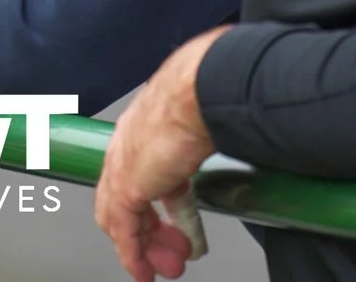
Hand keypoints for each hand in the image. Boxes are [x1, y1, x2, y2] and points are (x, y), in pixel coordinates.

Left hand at [97, 27, 227, 281]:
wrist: (197, 91)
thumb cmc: (204, 91)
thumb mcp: (202, 123)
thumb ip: (206, 140)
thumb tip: (235, 143)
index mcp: (142, 128)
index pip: (139, 176)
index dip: (153, 204)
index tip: (168, 224)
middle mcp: (125, 147)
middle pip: (124, 201)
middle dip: (149, 233)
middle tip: (169, 253)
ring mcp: (122, 167)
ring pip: (120, 219)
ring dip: (144, 248)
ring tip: (164, 266)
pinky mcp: (126, 186)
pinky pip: (123, 230)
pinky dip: (132, 254)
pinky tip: (143, 270)